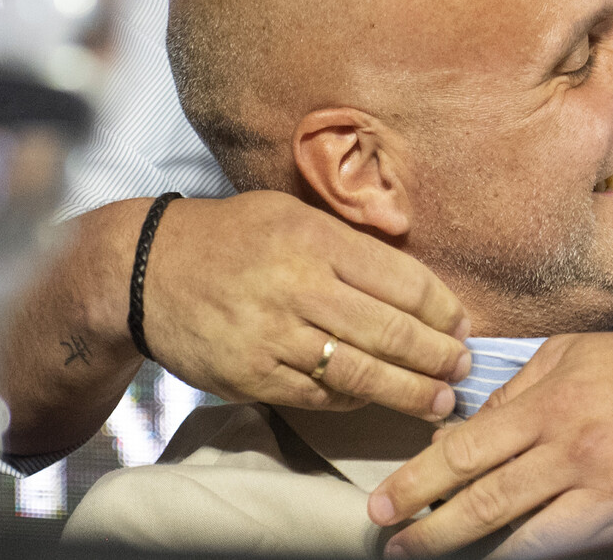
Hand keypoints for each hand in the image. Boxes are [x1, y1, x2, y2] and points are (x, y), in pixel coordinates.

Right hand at [145, 190, 471, 418]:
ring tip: (439, 399)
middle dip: (437, 355)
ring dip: (409, 390)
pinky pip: (319, 394)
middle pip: (389, 331)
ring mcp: (274, 335)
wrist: (148, 270)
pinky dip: (356, 399)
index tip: (463, 324)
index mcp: (317, 239)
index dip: (442, 308)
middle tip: (464, 367)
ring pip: (360, 371)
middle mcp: (299, 286)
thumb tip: (411, 249)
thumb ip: (350, 236)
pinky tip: (379, 398)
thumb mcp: (292, 213)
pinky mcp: (252, 374)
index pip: (401, 280)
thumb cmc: (232, 237)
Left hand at [368, 323, 612, 556]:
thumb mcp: (574, 354)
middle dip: (430, 528)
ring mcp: (602, 486)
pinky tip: (511, 556)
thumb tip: (468, 427)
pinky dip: (535, 553)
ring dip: (476, 551)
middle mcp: (570, 446)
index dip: (419, 481)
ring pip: (522, 534)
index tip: (386, 503)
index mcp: (550, 401)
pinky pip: (572, 544)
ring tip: (440, 557)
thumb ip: (518, 389)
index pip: (466, 448)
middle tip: (396, 542)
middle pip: (483, 499)